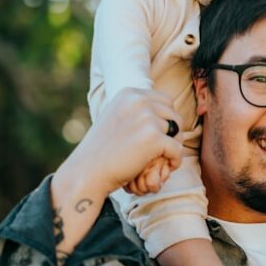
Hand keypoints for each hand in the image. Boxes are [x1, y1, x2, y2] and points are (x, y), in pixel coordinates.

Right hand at [63, 87, 183, 199]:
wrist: (87, 171)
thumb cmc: (101, 149)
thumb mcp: (116, 117)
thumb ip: (136, 110)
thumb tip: (162, 108)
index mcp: (130, 94)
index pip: (165, 100)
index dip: (167, 118)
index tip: (161, 134)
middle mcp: (139, 101)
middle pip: (174, 114)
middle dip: (173, 132)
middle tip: (165, 149)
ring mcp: (147, 119)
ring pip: (177, 132)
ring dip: (173, 146)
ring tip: (162, 158)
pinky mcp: (154, 138)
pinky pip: (177, 149)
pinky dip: (175, 160)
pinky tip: (167, 167)